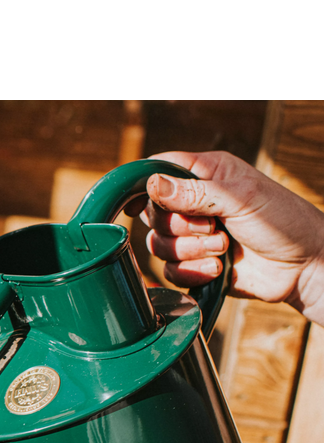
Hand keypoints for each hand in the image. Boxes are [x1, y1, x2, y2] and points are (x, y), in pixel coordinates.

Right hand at [125, 150, 323, 325]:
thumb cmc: (283, 221)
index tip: (139, 203)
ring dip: (190, 251)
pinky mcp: (193, 264)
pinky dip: (192, 272)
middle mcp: (194, 203)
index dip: (142, 184)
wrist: (302, 267)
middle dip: (179, 227)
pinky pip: (169, 271)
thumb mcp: (241, 198)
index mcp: (205, 174)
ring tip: (223, 249)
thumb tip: (152, 187)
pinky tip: (218, 270)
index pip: (158, 169)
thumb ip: (195, 192)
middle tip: (213, 227)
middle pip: (152, 213)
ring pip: (157, 245)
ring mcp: (192, 236)